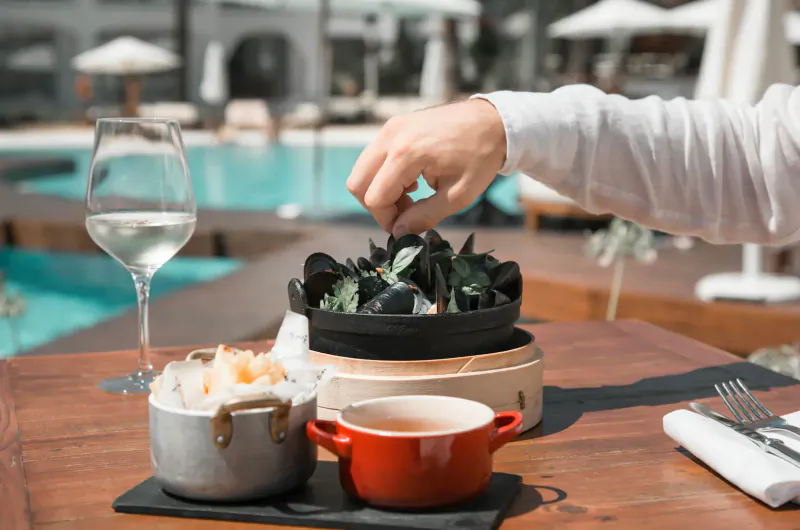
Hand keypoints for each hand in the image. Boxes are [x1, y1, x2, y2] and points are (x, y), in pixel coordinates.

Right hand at [346, 99, 506, 237]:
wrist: (493, 121)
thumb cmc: (481, 157)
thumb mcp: (458, 195)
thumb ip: (425, 216)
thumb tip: (399, 233)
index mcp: (407, 154)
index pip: (375, 198)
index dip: (387, 219)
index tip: (405, 227)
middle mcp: (392, 137)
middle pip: (357, 183)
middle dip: (377, 206)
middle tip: (404, 212)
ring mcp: (390, 127)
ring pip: (362, 170)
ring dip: (379, 190)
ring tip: (410, 196)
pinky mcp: (393, 124)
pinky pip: (373, 157)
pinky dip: (383, 174)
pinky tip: (410, 179)